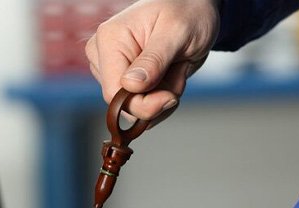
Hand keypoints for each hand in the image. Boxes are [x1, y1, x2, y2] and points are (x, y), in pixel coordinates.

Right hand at [85, 0, 220, 122]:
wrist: (195, 9)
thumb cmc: (187, 11)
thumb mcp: (176, 32)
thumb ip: (154, 60)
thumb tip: (130, 85)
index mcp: (110, 40)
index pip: (114, 93)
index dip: (143, 105)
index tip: (171, 98)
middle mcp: (103, 55)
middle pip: (123, 103)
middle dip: (157, 97)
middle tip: (177, 70)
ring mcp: (112, 69)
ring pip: (134, 107)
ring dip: (162, 95)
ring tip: (174, 67)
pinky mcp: (123, 79)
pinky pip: (141, 105)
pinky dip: (162, 97)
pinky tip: (170, 74)